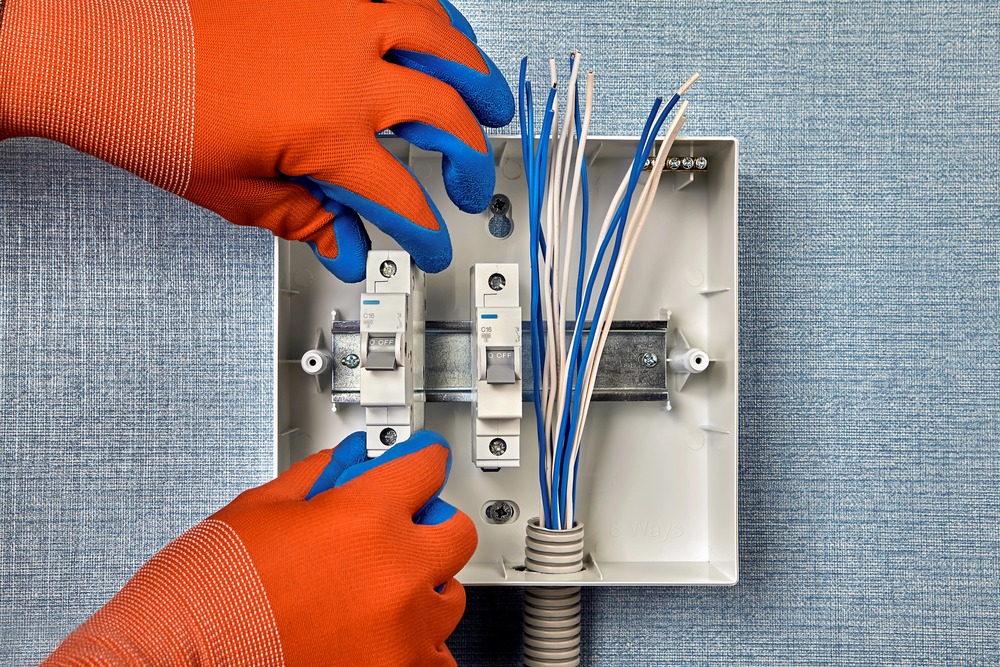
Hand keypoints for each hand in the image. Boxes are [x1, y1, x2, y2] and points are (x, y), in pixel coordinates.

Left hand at [0, 0, 513, 280]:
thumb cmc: (151, 112)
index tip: (430, 243)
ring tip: (492, 98)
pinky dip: (431, 16)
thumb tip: (348, 246)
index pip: (401, 195)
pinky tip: (438, 32)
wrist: (97, 45)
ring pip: (439, 38)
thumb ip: (309, 221)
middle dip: (469, 158)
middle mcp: (346, 70)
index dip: (425, 231)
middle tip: (470, 178)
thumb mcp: (237, 193)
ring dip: (475, 75)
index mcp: (326, 134)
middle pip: (443, 116)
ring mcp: (338, 15)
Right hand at [43, 431, 476, 666]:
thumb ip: (314, 478)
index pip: (426, 468)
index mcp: (366, 518)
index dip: (419, 460)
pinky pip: (433, 656)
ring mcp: (401, 634)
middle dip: (427, 525)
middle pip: (456, 532)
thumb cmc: (203, 595)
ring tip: (374, 592)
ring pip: (448, 598)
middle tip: (395, 530)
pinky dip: (411, 643)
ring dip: (421, 588)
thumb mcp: (256, 509)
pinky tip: (374, 634)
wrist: (171, 662)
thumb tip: (342, 462)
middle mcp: (397, 575)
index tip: (420, 464)